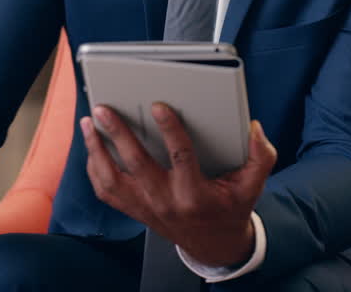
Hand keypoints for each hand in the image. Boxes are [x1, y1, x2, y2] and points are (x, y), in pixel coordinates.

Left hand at [81, 103, 276, 267]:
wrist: (213, 245)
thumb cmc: (230, 209)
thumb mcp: (252, 186)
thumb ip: (260, 157)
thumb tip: (255, 129)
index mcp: (194, 195)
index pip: (180, 157)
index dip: (169, 129)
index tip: (158, 105)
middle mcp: (165, 201)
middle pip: (136, 164)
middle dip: (118, 134)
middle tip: (105, 109)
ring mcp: (145, 207)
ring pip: (111, 179)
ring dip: (97, 150)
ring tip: (90, 123)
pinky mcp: (134, 209)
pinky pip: (106, 190)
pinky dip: (94, 167)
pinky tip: (93, 146)